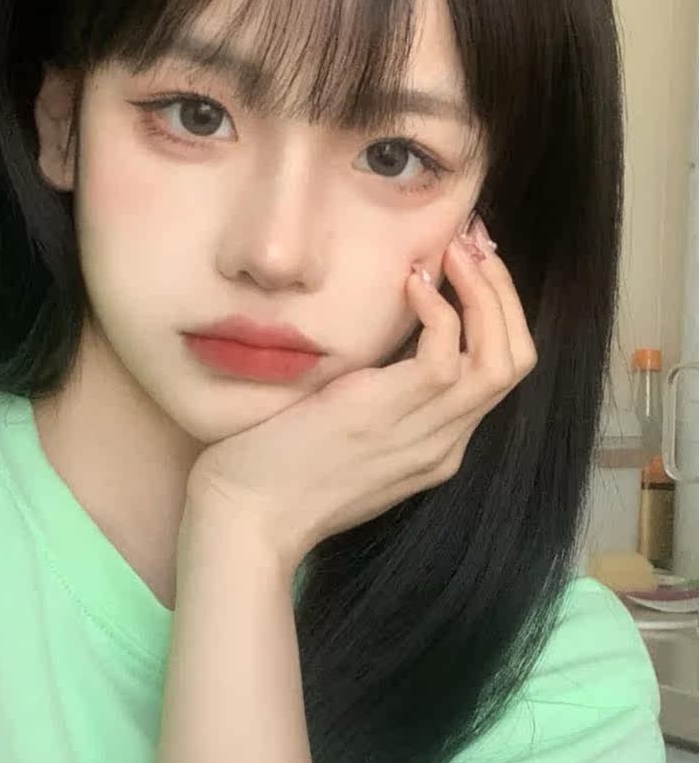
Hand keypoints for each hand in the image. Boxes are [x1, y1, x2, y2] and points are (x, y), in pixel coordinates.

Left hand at [182, 224, 537, 578]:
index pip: (497, 374)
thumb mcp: (344, 437)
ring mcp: (421, 435)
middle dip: (503, 295)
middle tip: (474, 244)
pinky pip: (445, 356)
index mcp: (436, 449)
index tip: (469, 268)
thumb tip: (377, 349)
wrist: (246, 518)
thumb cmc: (276, 473)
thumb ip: (377, 402)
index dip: (496, 314)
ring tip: (454, 249)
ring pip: (498, 358)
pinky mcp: (385, 416)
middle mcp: (443, 445)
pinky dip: (440, 311)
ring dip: (485, 292)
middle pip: (515, 362)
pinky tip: (412, 282)